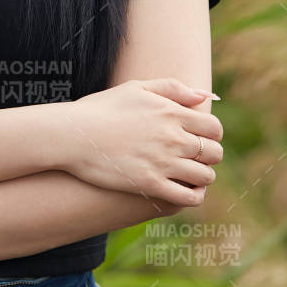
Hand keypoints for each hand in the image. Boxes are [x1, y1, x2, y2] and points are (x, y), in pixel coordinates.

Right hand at [62, 78, 223, 207]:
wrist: (73, 135)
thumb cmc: (101, 109)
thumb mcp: (137, 88)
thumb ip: (173, 88)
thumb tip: (204, 95)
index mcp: (172, 113)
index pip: (214, 128)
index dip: (213, 135)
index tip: (202, 138)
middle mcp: (173, 138)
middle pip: (214, 153)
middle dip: (210, 156)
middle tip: (197, 157)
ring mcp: (163, 163)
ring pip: (205, 176)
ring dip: (203, 177)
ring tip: (191, 175)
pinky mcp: (150, 184)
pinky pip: (188, 197)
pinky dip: (194, 196)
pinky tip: (186, 191)